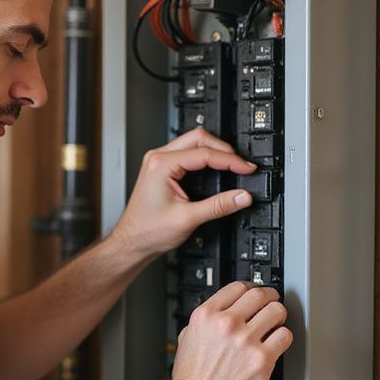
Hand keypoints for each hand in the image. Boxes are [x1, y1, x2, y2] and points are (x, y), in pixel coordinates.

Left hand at [110, 128, 255, 260]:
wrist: (131, 242)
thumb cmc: (147, 231)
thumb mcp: (188, 219)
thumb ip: (219, 206)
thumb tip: (242, 196)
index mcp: (161, 165)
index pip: (204, 153)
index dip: (230, 160)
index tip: (247, 168)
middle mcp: (157, 158)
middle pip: (199, 138)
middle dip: (223, 149)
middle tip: (241, 164)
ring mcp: (158, 161)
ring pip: (193, 142)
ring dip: (214, 151)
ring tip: (232, 166)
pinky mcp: (161, 168)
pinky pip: (187, 153)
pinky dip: (204, 158)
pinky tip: (215, 168)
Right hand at [168, 282, 291, 379]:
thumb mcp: (187, 341)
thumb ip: (204, 324)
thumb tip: (217, 316)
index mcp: (205, 316)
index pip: (237, 287)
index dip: (251, 288)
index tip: (255, 294)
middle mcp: (226, 324)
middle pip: (260, 295)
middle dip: (269, 298)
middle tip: (272, 304)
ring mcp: (245, 340)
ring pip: (277, 312)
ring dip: (279, 316)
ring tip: (277, 324)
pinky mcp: (262, 359)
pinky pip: (284, 336)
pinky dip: (284, 337)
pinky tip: (277, 343)